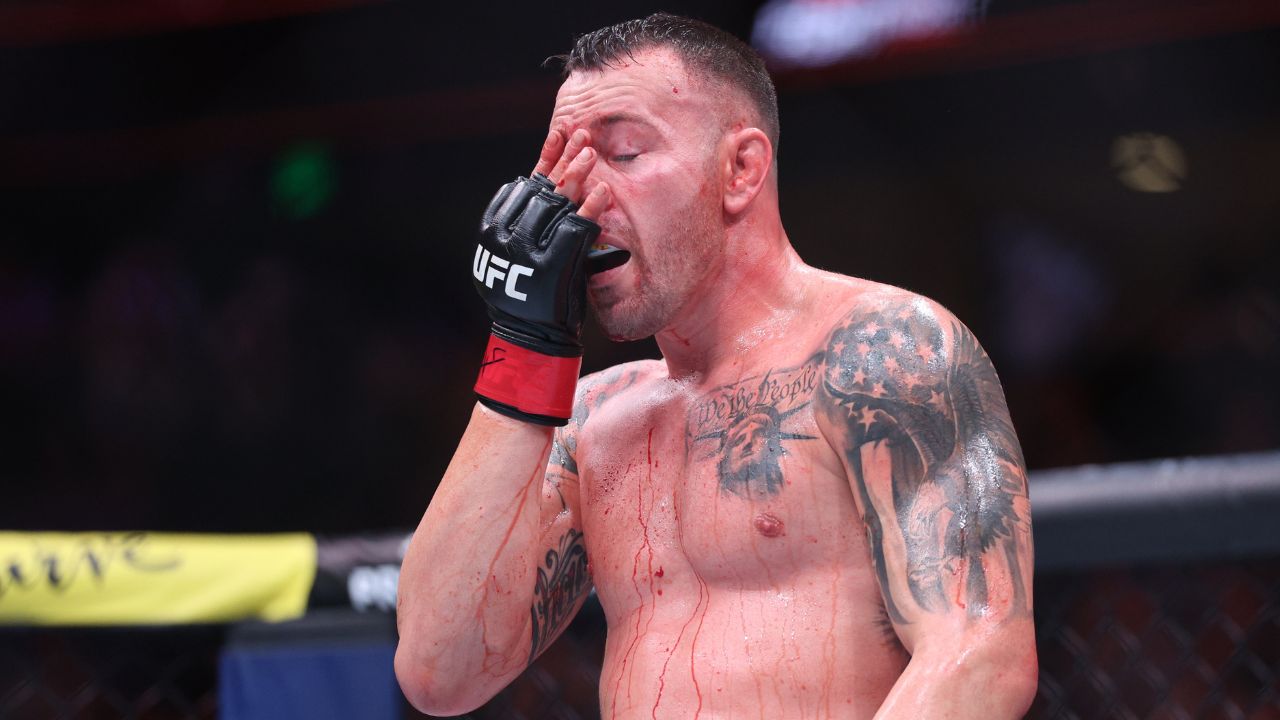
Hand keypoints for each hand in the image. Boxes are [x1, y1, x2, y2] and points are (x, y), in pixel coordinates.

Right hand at [471, 130, 610, 425]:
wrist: (530, 337)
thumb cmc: (532, 297)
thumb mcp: (525, 256)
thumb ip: (535, 225)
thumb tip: (545, 188)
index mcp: (499, 228)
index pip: (526, 185)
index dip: (545, 158)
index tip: (560, 135)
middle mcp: (509, 235)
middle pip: (542, 188)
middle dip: (564, 159)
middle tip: (581, 133)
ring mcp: (529, 249)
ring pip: (556, 204)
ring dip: (576, 175)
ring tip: (592, 152)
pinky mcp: (551, 264)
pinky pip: (575, 230)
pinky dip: (590, 210)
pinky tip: (604, 192)